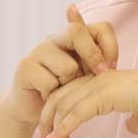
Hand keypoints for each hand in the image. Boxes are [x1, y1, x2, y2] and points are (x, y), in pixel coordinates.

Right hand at [1, 5, 118, 124]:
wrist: (34, 109)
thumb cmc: (64, 90)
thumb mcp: (85, 75)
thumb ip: (98, 61)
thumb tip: (112, 59)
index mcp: (72, 37)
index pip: (98, 27)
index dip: (109, 45)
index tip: (112, 67)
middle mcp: (54, 39)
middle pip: (76, 32)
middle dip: (91, 55)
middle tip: (97, 75)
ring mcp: (37, 51)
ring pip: (67, 66)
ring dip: (69, 85)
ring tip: (61, 89)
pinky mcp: (25, 68)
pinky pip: (50, 82)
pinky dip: (52, 95)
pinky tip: (47, 95)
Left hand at [38, 63, 137, 137]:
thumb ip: (134, 119)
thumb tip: (132, 129)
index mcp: (100, 80)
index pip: (67, 92)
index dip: (56, 111)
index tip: (54, 132)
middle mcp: (94, 79)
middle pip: (58, 97)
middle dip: (47, 119)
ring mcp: (97, 85)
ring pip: (63, 105)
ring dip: (53, 126)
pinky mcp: (102, 95)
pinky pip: (76, 112)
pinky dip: (63, 127)